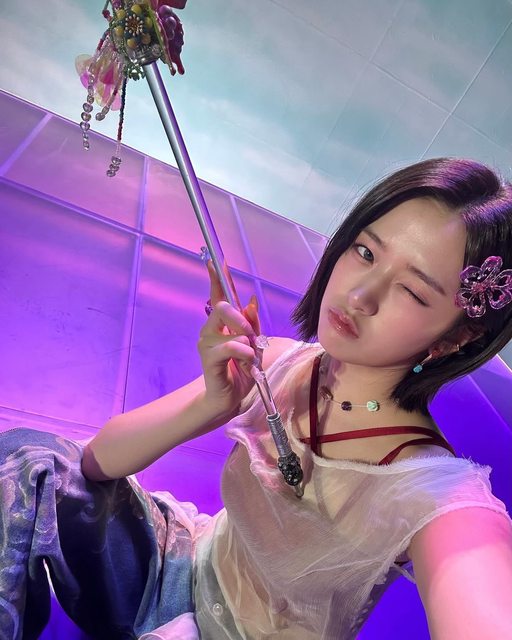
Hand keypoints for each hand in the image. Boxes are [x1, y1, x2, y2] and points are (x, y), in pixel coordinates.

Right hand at [197, 260, 261, 417]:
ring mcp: (206, 343)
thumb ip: (253, 324)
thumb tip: (251, 300)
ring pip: (231, 329)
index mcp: (222, 324)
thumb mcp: (254, 345)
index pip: (218, 296)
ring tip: (249, 358)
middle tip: (251, 335)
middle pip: (223, 307)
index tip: (214, 261)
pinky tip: (246, 363)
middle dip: (241, 318)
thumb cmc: (241, 371)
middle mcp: (210, 329)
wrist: (230, 398)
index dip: (217, 278)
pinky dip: (244, 353)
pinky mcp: (209, 358)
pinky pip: (231, 346)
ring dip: (248, 343)